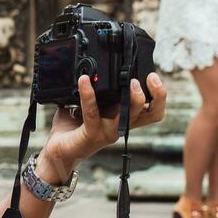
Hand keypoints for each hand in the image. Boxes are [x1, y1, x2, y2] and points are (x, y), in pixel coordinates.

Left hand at [44, 72, 166, 172]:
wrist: (57, 152)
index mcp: (123, 117)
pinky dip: (88, 94)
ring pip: (130, 116)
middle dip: (158, 95)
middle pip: (152, 114)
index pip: (152, 109)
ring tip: (129, 80)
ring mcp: (108, 132)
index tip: (154, 76)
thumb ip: (95, 88)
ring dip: (133, 97)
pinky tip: (84, 80)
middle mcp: (120, 126)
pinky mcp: (92, 134)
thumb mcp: (88, 103)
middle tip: (151, 77)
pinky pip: (93, 112)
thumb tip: (93, 65)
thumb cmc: (73, 127)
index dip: (159, 95)